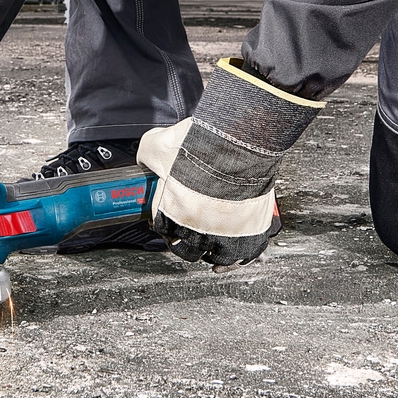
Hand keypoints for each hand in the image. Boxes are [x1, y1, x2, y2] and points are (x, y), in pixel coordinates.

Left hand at [138, 57, 323, 266]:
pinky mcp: (252, 231)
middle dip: (188, 241)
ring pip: (218, 258)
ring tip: (214, 249)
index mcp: (170, 214)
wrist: (235, 139)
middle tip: (192, 229)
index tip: (171, 218)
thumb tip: (145, 161)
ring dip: (214, 253)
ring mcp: (225, 234)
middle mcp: (195, 231)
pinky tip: (236, 257)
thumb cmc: (197, 142)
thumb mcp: (155, 145)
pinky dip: (240, 258)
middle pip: (187, 249)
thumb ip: (148, 159)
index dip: (166, 223)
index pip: (163, 230)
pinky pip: (246, 255)